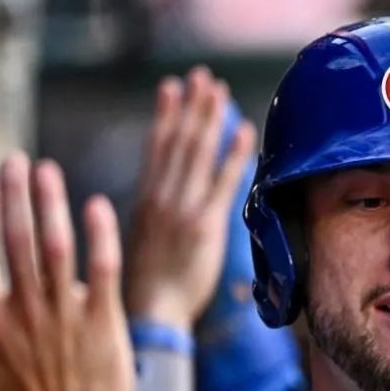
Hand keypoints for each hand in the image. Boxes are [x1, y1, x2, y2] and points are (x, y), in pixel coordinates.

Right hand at [0, 153, 132, 390]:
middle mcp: (25, 312)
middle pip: (14, 243)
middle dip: (10, 199)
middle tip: (9, 162)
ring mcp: (65, 313)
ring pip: (55, 246)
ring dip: (50, 204)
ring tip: (46, 169)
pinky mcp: (103, 319)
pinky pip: (102, 268)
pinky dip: (99, 234)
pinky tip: (95, 204)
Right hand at [125, 67, 255, 328]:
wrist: (153, 312)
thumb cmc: (148, 286)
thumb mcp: (145, 241)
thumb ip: (156, 214)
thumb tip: (167, 200)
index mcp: (145, 200)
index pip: (156, 147)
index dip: (165, 115)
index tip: (172, 88)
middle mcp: (163, 197)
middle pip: (179, 141)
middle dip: (192, 107)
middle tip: (203, 78)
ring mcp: (183, 209)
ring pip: (197, 153)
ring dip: (210, 119)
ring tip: (220, 91)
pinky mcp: (205, 225)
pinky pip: (222, 183)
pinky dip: (233, 155)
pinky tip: (244, 132)